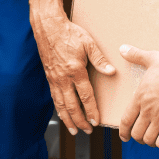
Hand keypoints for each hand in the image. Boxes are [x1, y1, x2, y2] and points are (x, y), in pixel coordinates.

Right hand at [32, 13, 115, 133]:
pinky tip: (63, 114)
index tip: (96, 121)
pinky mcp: (49, 77)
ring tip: (74, 130)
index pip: (85, 96)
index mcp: (75, 71)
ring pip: (61, 105)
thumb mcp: (88, 43)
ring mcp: (54, 79)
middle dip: (80, 121)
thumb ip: (99, 59)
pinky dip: (59, 109)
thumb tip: (111, 71)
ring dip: (67, 119)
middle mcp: (63, 78)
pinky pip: (54, 98)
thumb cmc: (69, 33)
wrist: (48, 27)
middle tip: (87, 131)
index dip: (91, 110)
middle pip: (72, 106)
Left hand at [119, 45, 158, 148]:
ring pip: (148, 139)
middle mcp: (146, 112)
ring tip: (156, 139)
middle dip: (138, 137)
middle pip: (136, 133)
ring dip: (150, 142)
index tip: (124, 137)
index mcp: (140, 98)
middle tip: (143, 137)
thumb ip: (136, 55)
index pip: (125, 120)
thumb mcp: (153, 58)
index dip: (123, 131)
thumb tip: (122, 48)